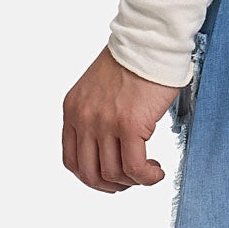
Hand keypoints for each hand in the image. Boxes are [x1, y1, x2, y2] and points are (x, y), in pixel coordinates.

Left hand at [62, 47, 182, 192]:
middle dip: (111, 185)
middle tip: (131, 181)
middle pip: (89, 173)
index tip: (111, 177)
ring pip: (113, 173)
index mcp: (73, 110)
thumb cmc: (133, 62)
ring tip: (149, 172)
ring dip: (133, 181)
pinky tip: (156, 171)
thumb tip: (111, 147)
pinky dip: (147, 177)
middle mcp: (84, 118)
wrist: (149, 42)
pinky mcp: (129, 124)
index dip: (92, 177)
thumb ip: (96, 116)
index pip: (71, 160)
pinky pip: (134, 167)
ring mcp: (105, 122)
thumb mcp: (99, 90)